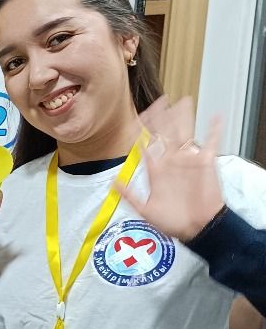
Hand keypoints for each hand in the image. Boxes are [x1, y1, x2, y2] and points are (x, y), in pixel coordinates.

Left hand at [116, 97, 223, 240]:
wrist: (198, 228)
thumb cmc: (173, 222)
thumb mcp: (145, 210)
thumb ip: (129, 195)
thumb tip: (112, 183)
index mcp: (156, 170)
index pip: (147, 144)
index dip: (142, 130)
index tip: (137, 116)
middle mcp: (171, 161)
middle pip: (165, 133)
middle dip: (163, 116)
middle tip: (161, 100)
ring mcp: (188, 161)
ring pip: (185, 133)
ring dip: (184, 117)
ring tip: (183, 101)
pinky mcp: (206, 163)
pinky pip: (212, 143)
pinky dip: (215, 130)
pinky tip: (215, 117)